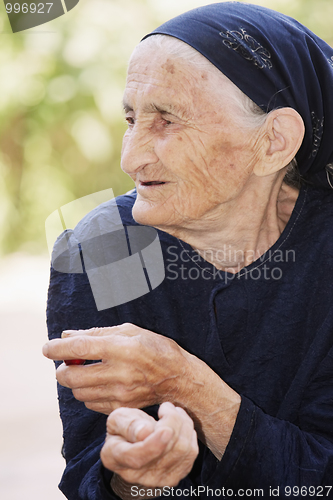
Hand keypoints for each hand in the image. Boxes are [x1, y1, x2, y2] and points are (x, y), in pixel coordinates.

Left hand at [42, 324, 189, 413]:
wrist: (177, 378)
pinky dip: (87, 394)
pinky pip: (90, 403)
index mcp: (120, 348)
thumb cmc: (154, 347)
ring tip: (85, 372)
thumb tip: (66, 336)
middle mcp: (119, 372)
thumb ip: (96, 333)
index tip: (47, 348)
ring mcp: (120, 393)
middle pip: (71, 376)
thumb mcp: (129, 330)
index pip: (79, 349)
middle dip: (61, 369)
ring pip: (78, 392)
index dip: (57, 348)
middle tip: (66, 363)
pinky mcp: (121, 407)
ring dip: (74, 382)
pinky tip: (97, 384)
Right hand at [101, 402, 198, 491]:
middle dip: (172, 421)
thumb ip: (128, 424)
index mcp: (116, 457)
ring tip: (174, 412)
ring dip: (183, 424)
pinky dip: (189, 433)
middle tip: (166, 407)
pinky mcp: (175, 477)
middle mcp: (137, 475)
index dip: (154, 444)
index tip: (166, 429)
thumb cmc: (124, 430)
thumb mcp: (118, 420)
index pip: (137, 457)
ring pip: (183, 450)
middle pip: (166, 450)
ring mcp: (157, 480)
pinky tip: (180, 424)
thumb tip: (145, 432)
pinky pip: (191, 453)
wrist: (133, 449)